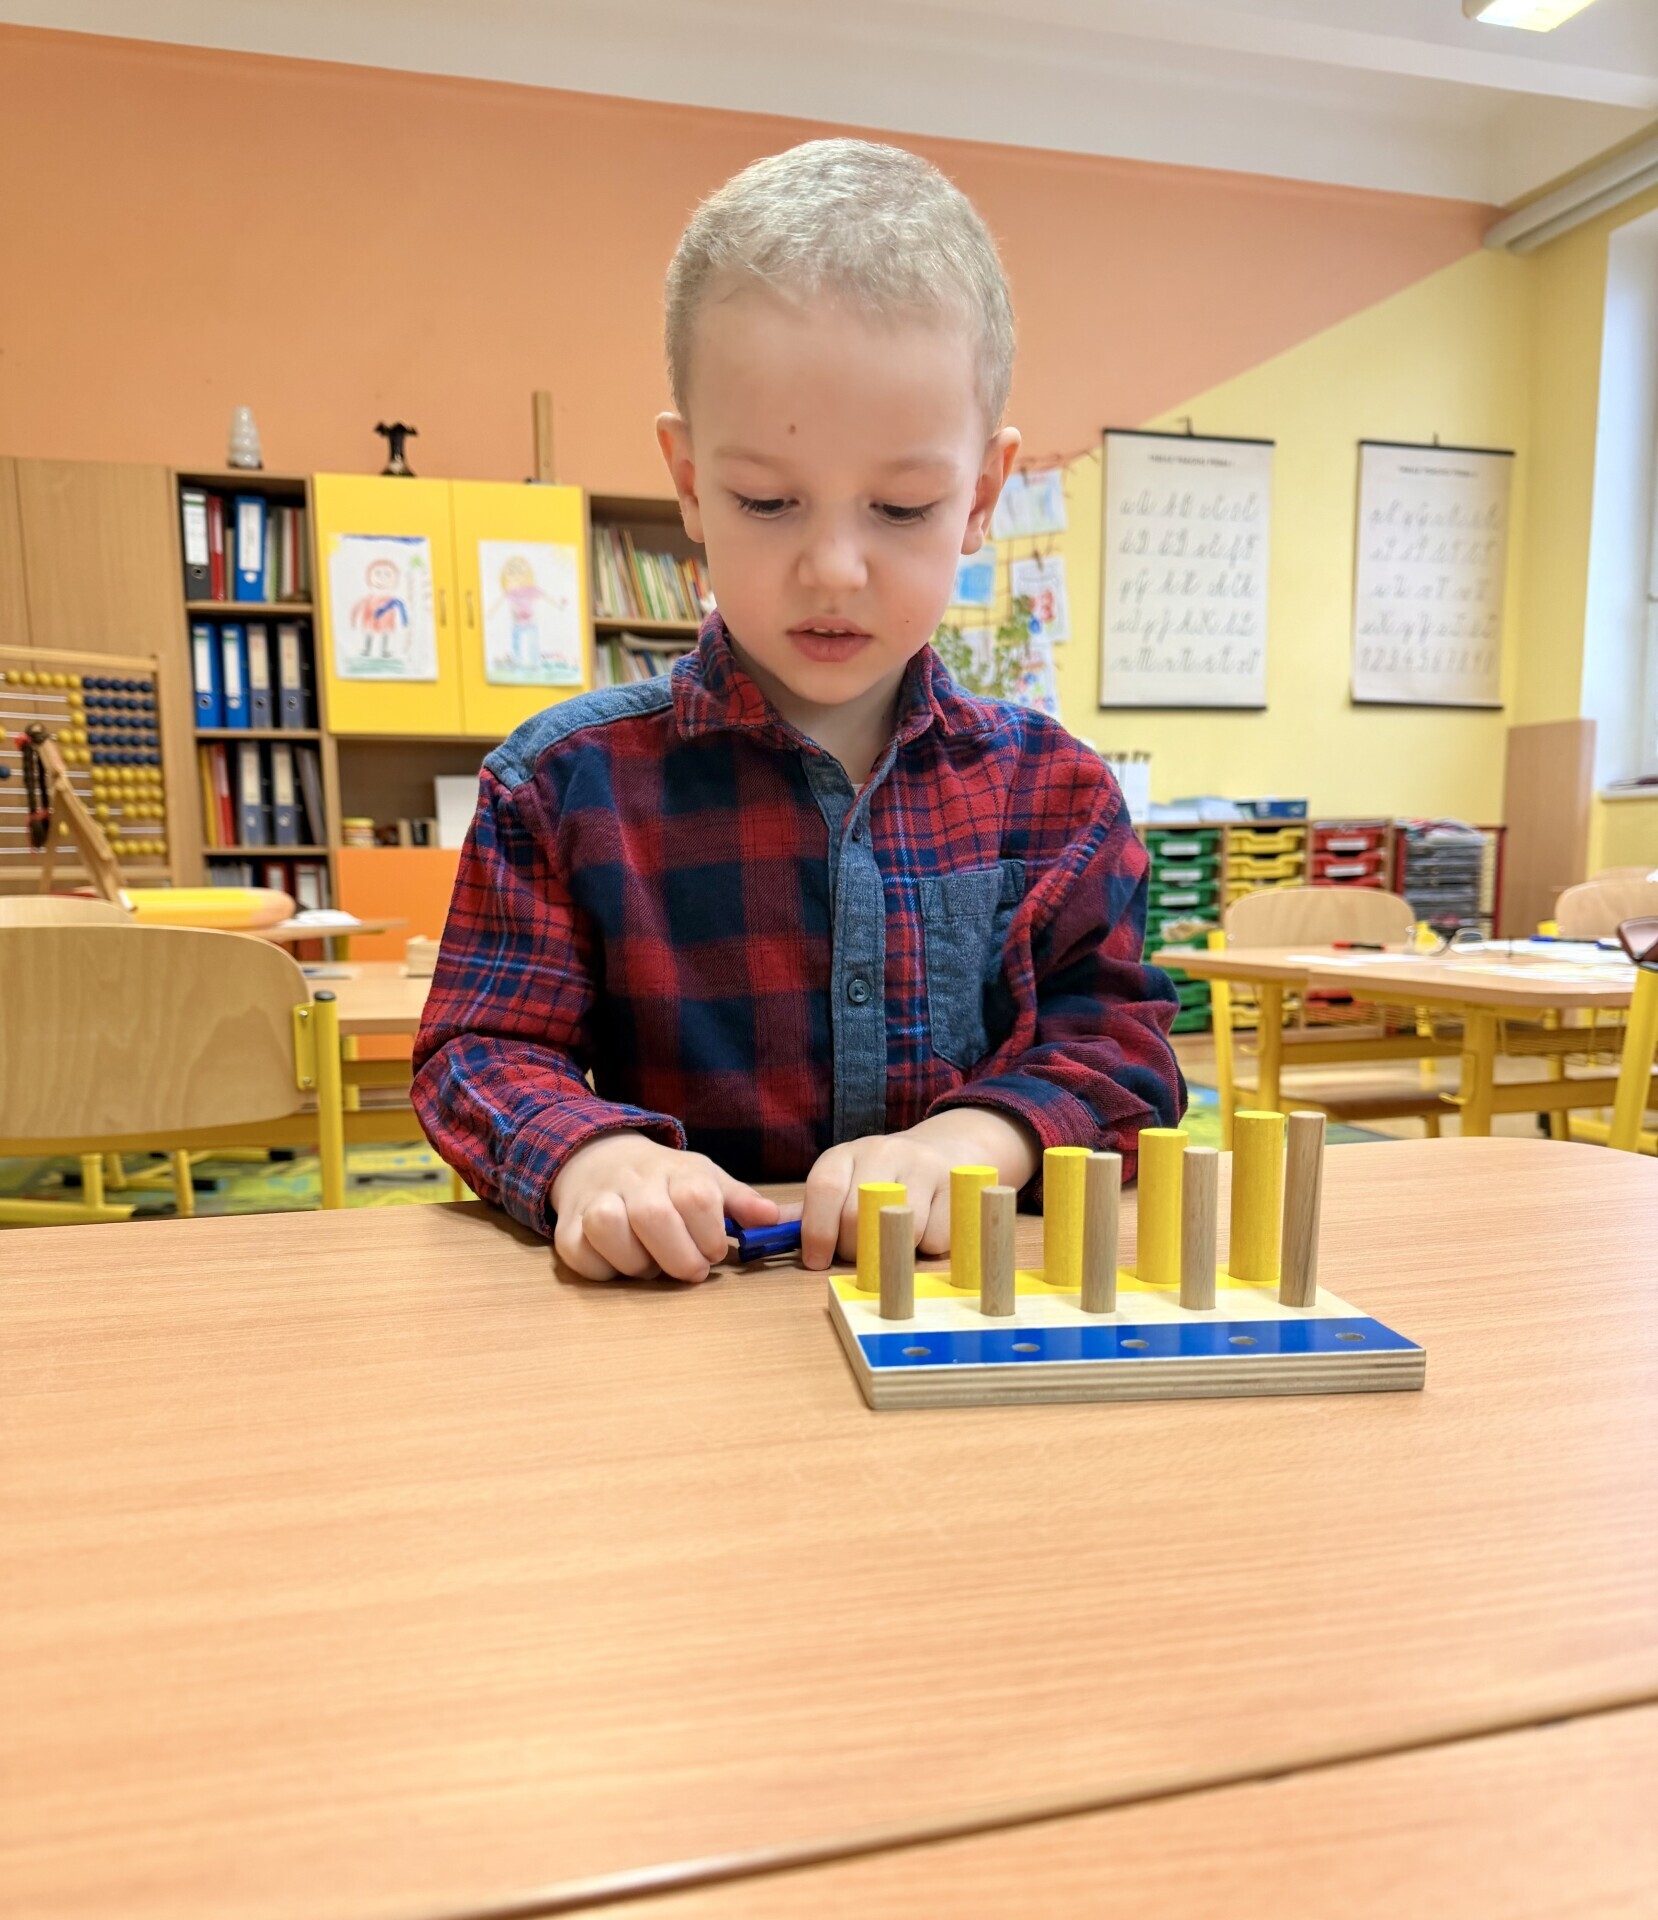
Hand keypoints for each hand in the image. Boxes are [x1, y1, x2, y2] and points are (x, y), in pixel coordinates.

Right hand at [549, 1131, 780, 1282]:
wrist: (599, 1158)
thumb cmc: (663, 1180)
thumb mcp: (705, 1179)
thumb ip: (740, 1202)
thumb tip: (775, 1219)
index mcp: (676, 1170)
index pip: (698, 1197)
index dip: (711, 1234)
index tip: (716, 1250)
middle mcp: (634, 1181)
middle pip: (654, 1216)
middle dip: (679, 1256)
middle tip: (692, 1270)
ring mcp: (596, 1201)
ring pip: (608, 1227)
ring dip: (637, 1261)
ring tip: (652, 1265)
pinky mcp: (568, 1226)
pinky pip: (579, 1252)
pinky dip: (603, 1269)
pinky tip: (620, 1264)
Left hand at [798, 1110, 1039, 1269]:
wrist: (945, 1149)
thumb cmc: (881, 1178)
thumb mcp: (841, 1184)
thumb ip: (806, 1212)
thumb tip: (761, 1232)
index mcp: (844, 1156)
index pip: (824, 1189)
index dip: (817, 1231)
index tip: (817, 1261)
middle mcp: (881, 1152)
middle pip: (858, 1216)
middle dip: (855, 1250)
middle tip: (859, 1258)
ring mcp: (921, 1165)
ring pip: (899, 1228)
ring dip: (893, 1251)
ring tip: (893, 1244)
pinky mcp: (955, 1185)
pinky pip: (936, 1236)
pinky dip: (927, 1249)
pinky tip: (924, 1235)